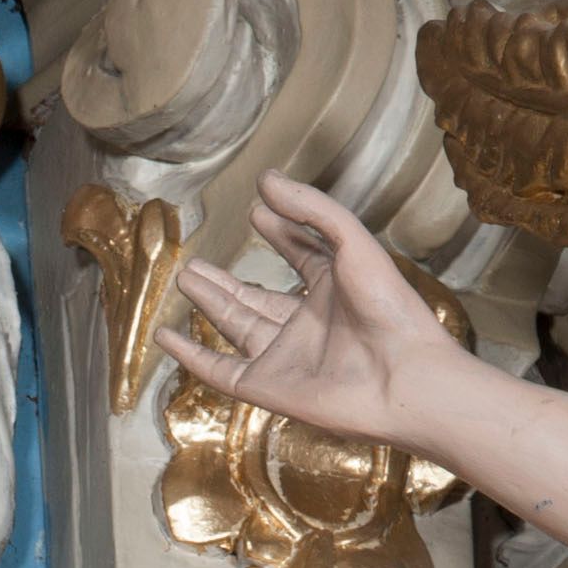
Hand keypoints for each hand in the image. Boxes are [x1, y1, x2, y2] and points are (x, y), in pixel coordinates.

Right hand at [155, 171, 464, 445]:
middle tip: (194, 261)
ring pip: (235, 324)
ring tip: (185, 276)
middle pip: (254, 295)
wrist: (400, 376)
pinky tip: (167, 337)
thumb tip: (264, 181)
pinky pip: (219, 370)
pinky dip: (191, 356)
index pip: (299, 254)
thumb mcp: (352, 242)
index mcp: (334, 286)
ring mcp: (283, 355)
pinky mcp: (264, 386)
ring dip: (209, 301)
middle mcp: (305, 321)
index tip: (260, 209)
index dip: (280, 232)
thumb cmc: (389, 309)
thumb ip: (310, 211)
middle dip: (225, 278)